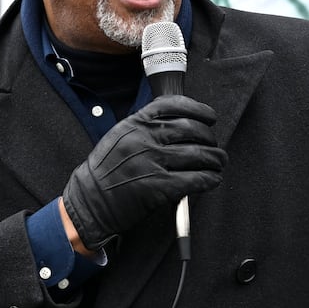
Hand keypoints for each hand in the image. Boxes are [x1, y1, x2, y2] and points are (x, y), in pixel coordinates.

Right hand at [61, 95, 226, 250]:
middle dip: (210, 138)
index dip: (198, 109)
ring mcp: (152, 163)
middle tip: (214, 146)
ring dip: (215, 159)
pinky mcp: (159, 187)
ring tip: (219, 162)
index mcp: (135, 123)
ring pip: (199, 154)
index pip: (174, 105)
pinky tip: (213, 179)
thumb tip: (178, 123)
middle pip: (191, 129)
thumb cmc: (105, 172)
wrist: (89, 201)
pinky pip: (196, 179)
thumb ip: (144, 127)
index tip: (209, 117)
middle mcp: (145, 139)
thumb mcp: (119, 137)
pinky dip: (210, 179)